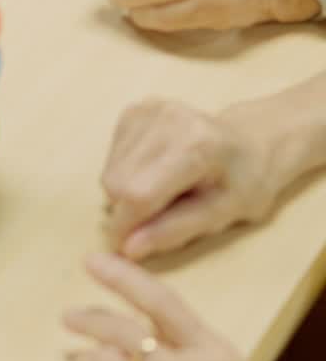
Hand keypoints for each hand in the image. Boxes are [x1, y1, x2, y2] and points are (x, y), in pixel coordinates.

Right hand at [101, 96, 281, 259]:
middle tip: (156, 223)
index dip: (126, 228)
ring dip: (125, 195)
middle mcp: (167, 119)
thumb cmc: (246, 182)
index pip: (139, 193)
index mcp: (196, 145)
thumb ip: (176, 230)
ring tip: (161, 196)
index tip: (127, 250)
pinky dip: (125, 175)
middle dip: (127, 214)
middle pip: (117, 182)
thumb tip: (129, 249)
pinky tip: (153, 175)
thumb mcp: (223, 215)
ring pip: (109, 171)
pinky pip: (112, 157)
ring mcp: (148, 109)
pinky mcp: (136, 110)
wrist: (251, 140)